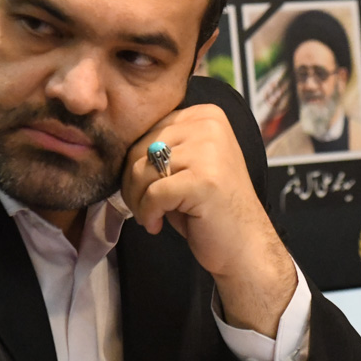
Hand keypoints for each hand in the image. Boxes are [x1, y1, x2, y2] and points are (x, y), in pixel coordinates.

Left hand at [124, 104, 295, 335]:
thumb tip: (115, 146)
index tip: (149, 188)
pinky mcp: (203, 180)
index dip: (138, 163)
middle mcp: (209, 125)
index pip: (147, 129)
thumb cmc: (209, 208)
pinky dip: (148, 214)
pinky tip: (158, 224)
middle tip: (146, 207)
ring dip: (138, 200)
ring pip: (142, 171)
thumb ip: (161, 147)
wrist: (244, 245)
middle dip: (133, 183)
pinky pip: (152, 193)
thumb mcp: (185, 165)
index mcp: (206, 115)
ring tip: (153, 215)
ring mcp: (209, 151)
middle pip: (140, 148)